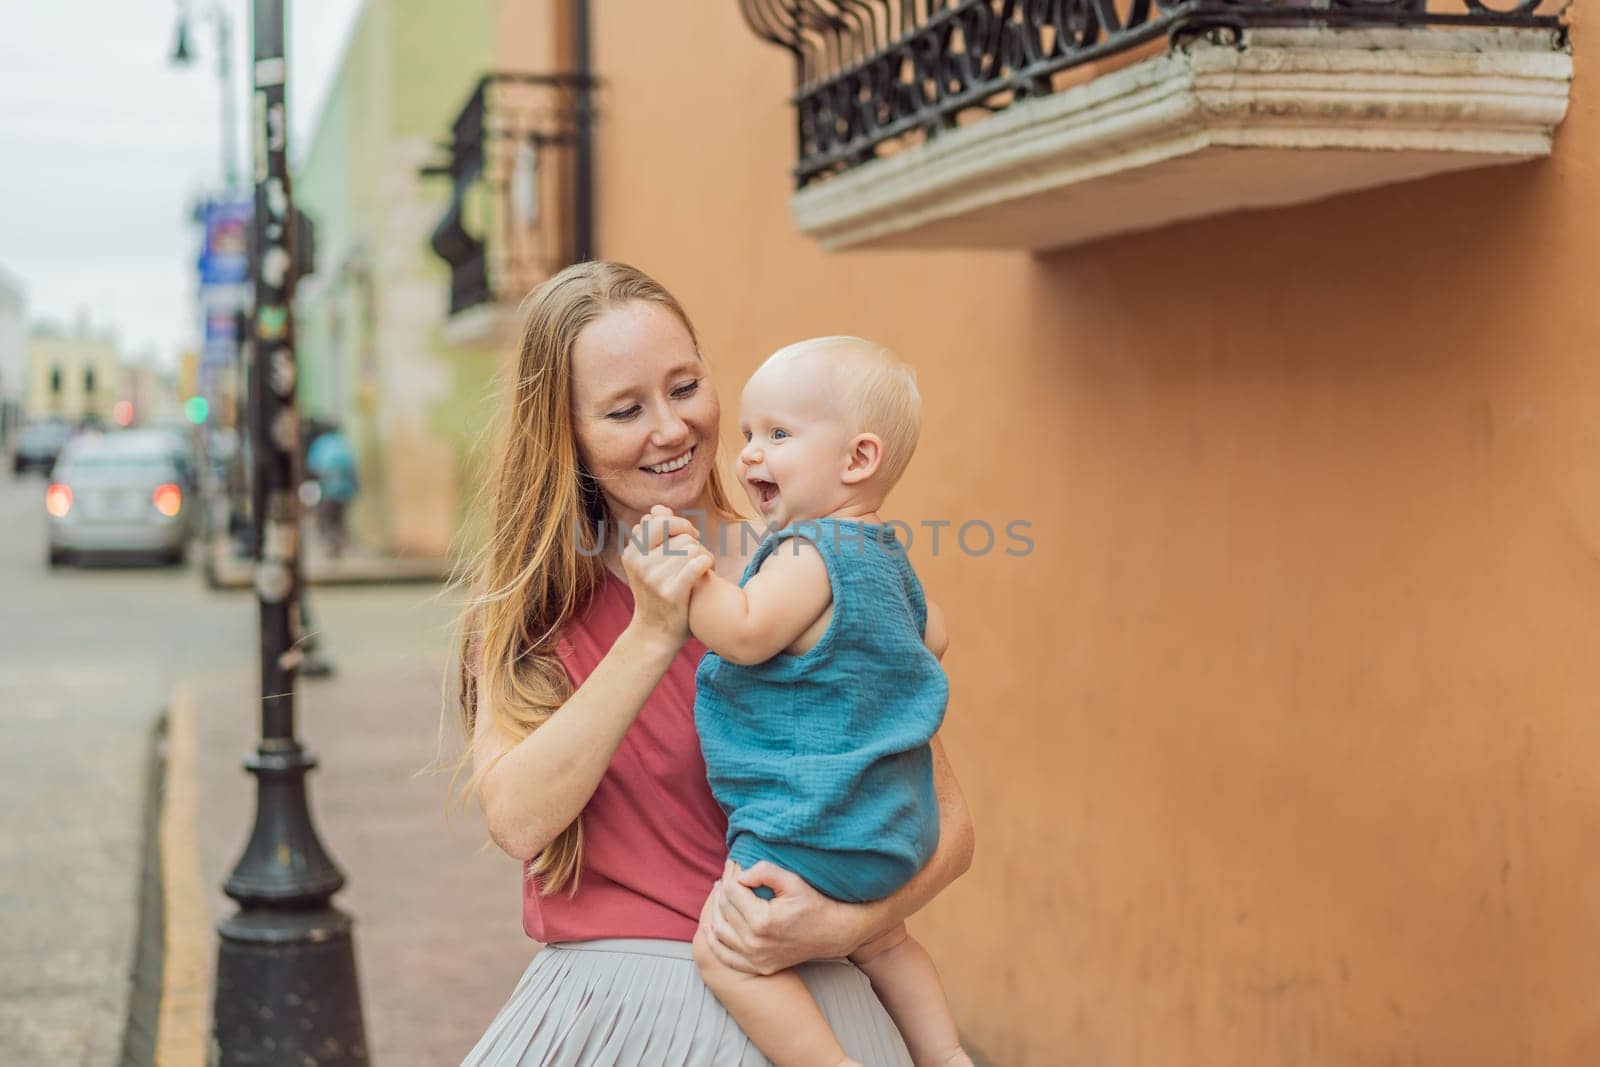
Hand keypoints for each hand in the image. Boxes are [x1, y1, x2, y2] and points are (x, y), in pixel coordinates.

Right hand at [621, 506, 712, 642]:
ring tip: (701, 570)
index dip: (678, 525)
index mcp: (632, 553)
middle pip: (678, 533)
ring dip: (703, 556)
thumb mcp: (648, 563)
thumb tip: (659, 508)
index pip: (659, 520)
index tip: (687, 538)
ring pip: (692, 548)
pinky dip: (707, 564)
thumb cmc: (658, 594)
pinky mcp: (671, 593)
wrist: (656, 634)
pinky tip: (707, 573)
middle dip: (693, 540)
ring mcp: (653, 578)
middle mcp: (639, 564)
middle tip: (697, 553)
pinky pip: (698, 563)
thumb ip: (654, 535)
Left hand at [696, 860, 868, 975]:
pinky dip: (715, 941)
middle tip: (726, 875)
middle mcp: (754, 943)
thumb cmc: (813, 904)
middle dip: (723, 889)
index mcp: (762, 921)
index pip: (731, 891)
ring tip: (720, 894)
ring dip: (715, 911)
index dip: (731, 874)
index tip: (734, 864)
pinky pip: (725, 957)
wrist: (833, 933)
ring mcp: (755, 958)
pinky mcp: (757, 967)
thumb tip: (739, 875)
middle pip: (723, 910)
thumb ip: (764, 871)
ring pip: (718, 932)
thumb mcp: (792, 881)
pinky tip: (712, 926)